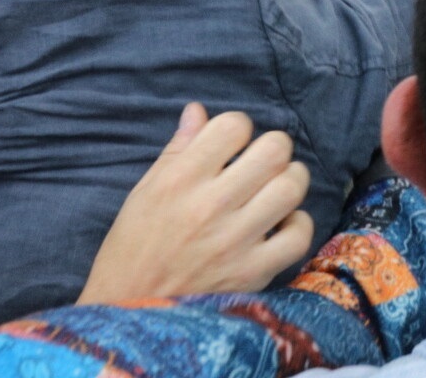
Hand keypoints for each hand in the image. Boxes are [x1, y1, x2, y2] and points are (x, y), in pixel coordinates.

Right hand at [77, 103, 311, 304]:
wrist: (126, 316)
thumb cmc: (132, 251)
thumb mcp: (143, 194)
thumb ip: (176, 150)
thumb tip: (198, 110)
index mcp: (178, 181)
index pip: (233, 125)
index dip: (237, 129)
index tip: (231, 146)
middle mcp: (208, 206)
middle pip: (275, 150)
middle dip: (273, 149)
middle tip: (261, 165)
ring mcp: (234, 240)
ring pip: (292, 187)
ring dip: (290, 182)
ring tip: (274, 191)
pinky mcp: (252, 272)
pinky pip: (299, 235)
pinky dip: (297, 225)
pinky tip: (279, 226)